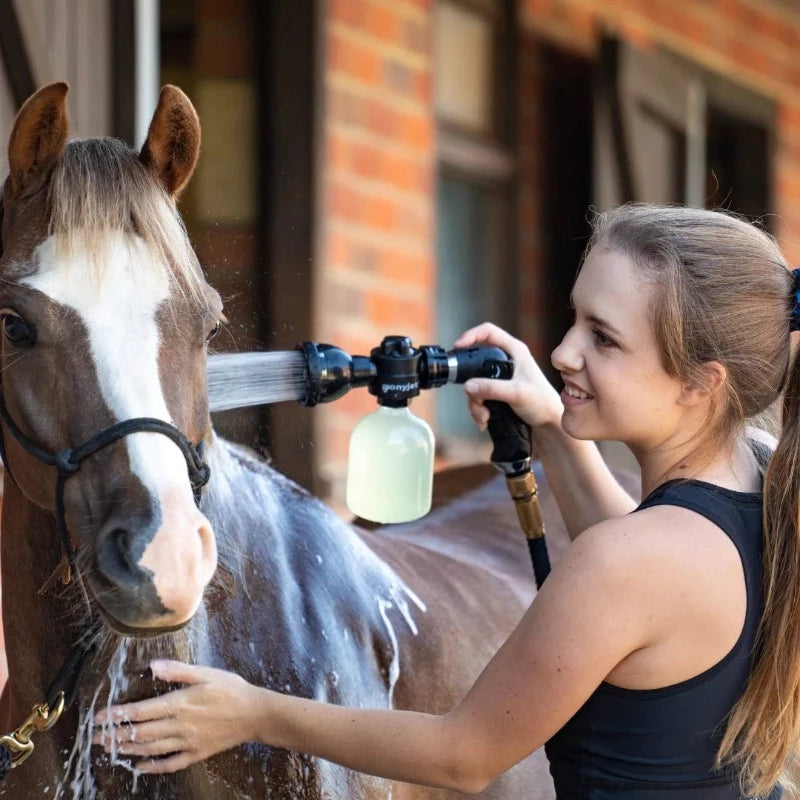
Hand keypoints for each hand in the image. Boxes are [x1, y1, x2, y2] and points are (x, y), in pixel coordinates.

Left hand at [93, 660, 259, 773]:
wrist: (254, 713)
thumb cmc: (231, 689)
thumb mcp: (207, 673)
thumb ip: (179, 670)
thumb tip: (153, 666)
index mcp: (180, 704)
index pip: (141, 711)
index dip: (119, 714)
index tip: (101, 716)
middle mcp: (179, 726)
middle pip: (141, 732)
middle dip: (116, 735)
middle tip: (96, 737)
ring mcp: (187, 742)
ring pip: (151, 749)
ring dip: (128, 749)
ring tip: (111, 749)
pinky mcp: (196, 754)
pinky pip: (170, 763)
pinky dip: (152, 766)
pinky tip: (139, 766)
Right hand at [454, 322, 561, 430]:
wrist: (548, 424)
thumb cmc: (542, 403)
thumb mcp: (517, 393)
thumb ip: (492, 388)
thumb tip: (468, 386)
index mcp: (514, 351)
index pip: (488, 332)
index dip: (471, 335)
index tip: (458, 347)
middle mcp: (505, 361)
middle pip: (475, 363)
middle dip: (471, 384)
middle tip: (475, 399)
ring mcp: (499, 377)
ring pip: (474, 384)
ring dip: (475, 403)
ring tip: (484, 417)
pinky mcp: (496, 391)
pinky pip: (478, 396)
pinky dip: (478, 409)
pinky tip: (485, 420)